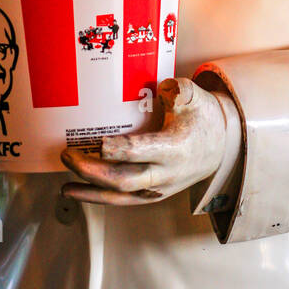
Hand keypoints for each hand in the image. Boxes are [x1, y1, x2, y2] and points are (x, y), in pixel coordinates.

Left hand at [60, 77, 226, 205]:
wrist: (223, 146)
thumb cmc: (203, 117)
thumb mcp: (195, 96)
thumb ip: (179, 90)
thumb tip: (162, 87)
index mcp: (175, 148)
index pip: (143, 151)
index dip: (120, 149)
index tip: (99, 142)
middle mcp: (166, 173)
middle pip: (124, 180)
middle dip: (91, 171)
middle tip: (67, 155)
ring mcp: (159, 188)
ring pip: (121, 197)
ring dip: (90, 192)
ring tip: (64, 186)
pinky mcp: (152, 194)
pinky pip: (124, 201)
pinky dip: (100, 198)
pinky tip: (79, 192)